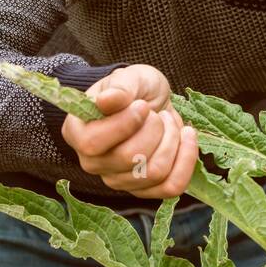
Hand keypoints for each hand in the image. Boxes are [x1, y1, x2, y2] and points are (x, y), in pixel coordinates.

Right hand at [61, 64, 198, 197]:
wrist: (151, 102)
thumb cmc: (135, 90)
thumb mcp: (130, 77)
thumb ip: (120, 87)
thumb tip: (106, 101)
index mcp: (78, 133)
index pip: (93, 143)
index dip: (124, 124)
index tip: (142, 105)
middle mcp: (93, 163)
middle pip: (130, 159)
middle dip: (155, 129)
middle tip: (157, 114)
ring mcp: (118, 180)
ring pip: (154, 173)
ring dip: (172, 141)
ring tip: (169, 122)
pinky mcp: (144, 189)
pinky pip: (170, 188)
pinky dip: (186, 160)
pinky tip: (187, 136)